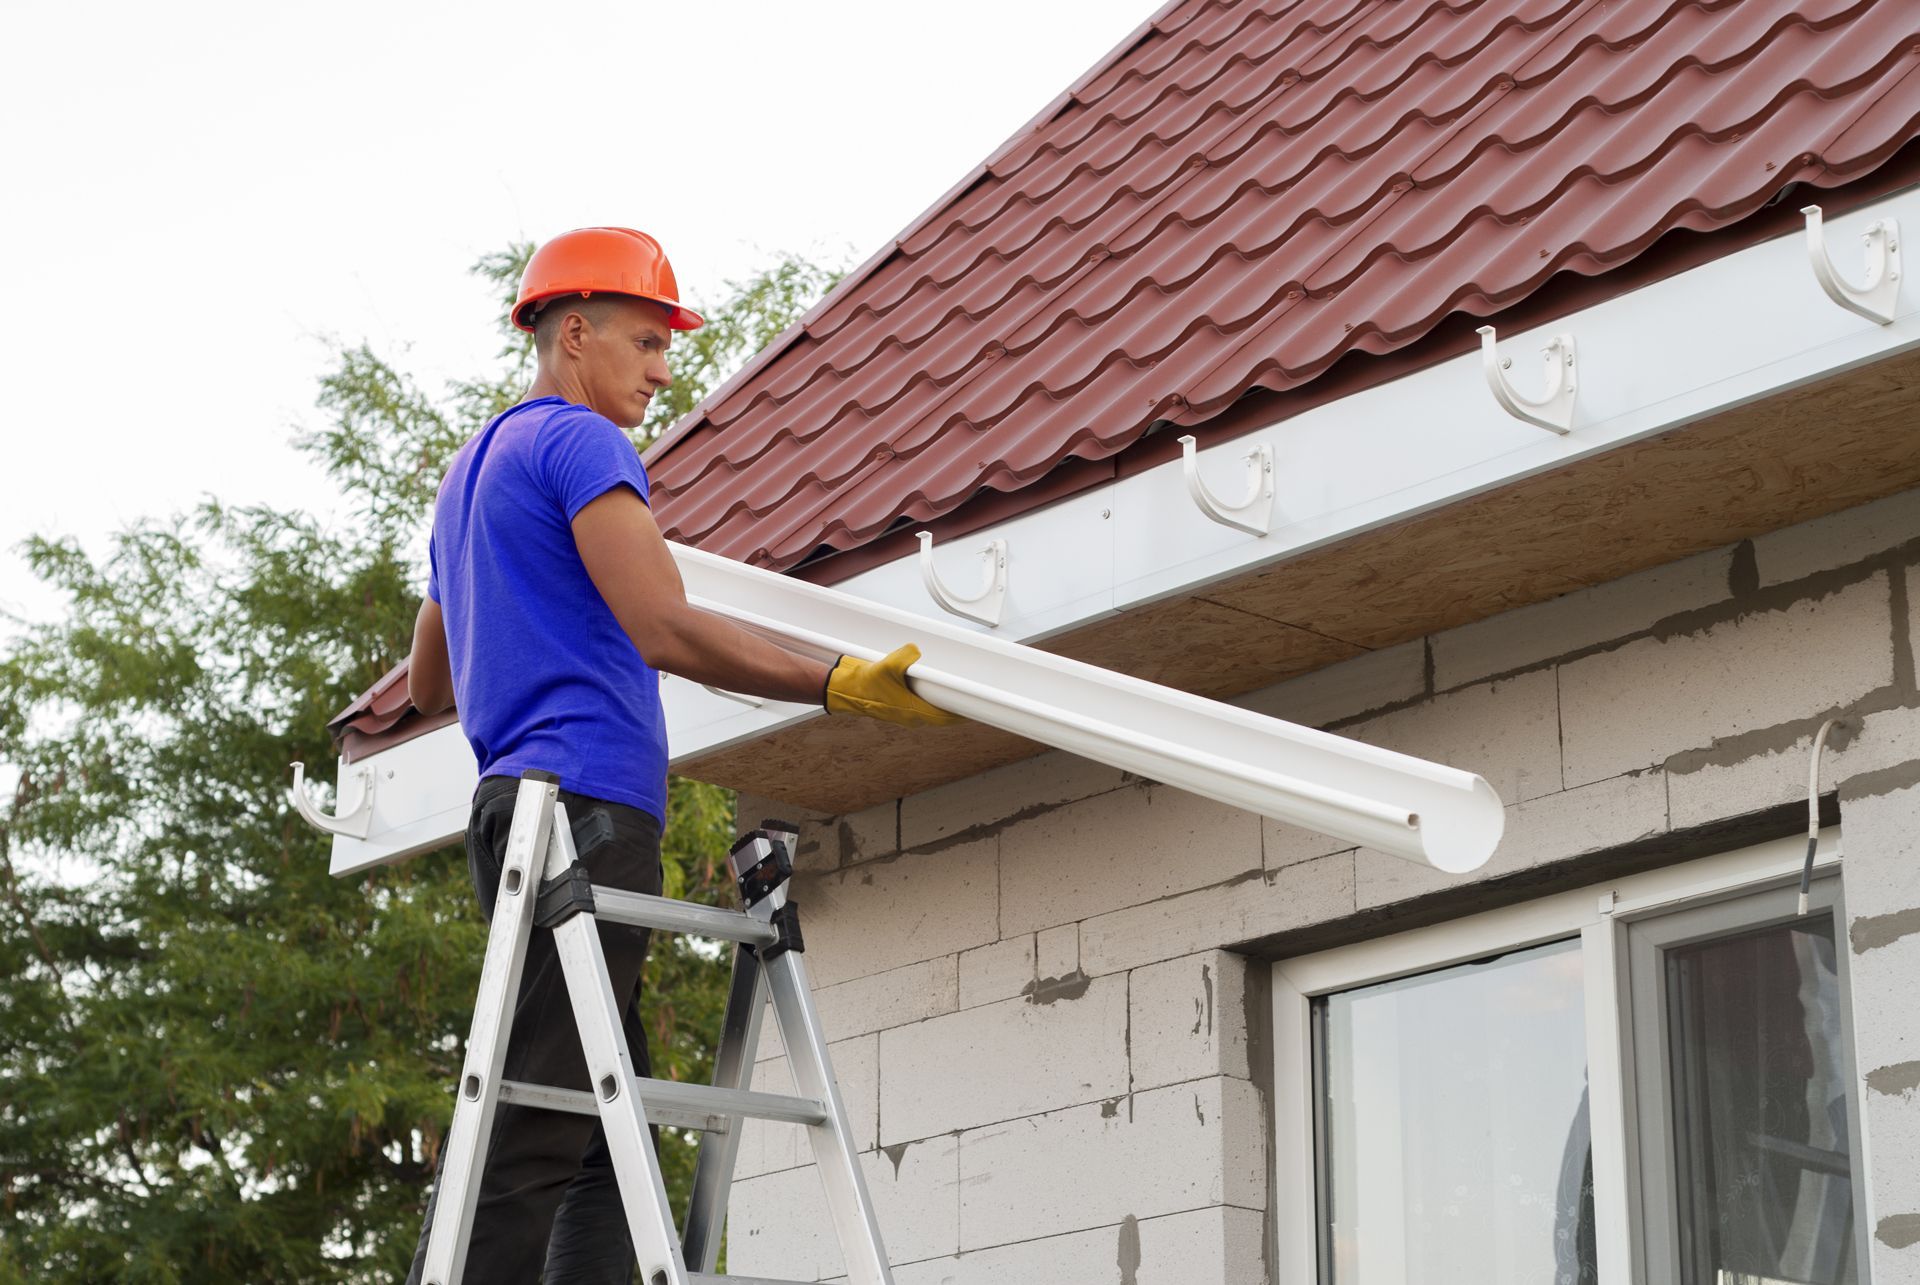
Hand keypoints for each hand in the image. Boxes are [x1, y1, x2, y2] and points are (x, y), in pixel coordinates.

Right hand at [824, 645, 964, 728]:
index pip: (945, 717)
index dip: (961, 713)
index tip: (975, 708)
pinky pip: (922, 707)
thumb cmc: (866, 683)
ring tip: (954, 694)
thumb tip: (915, 651)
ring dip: (943, 704)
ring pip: (932, 712)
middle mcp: (911, 717)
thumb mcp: (887, 666)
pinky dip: (930, 700)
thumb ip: (905, 657)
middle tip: (968, 698)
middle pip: (941, 716)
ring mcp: (905, 714)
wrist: (847, 690)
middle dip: (955, 708)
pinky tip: (931, 689)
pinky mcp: (900, 708)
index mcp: (912, 711)